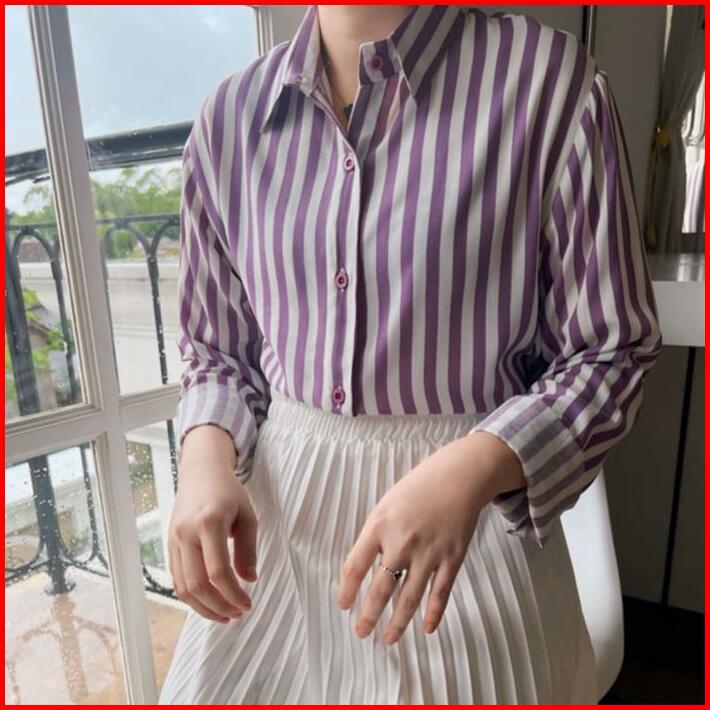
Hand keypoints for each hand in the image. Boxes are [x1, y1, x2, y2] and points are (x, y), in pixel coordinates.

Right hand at [168, 424, 257, 622]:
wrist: (201, 471)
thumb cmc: (229, 492)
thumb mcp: (247, 515)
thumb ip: (248, 549)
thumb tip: (249, 580)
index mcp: (210, 522)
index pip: (218, 571)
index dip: (233, 594)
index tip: (247, 603)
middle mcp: (187, 533)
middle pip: (197, 584)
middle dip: (218, 606)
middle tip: (237, 614)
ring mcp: (174, 540)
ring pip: (182, 587)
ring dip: (203, 607)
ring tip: (224, 614)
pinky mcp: (170, 545)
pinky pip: (177, 578)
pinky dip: (192, 596)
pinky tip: (209, 601)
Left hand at [336, 431, 524, 643]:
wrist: (459, 475)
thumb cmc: (420, 487)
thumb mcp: (387, 504)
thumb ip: (376, 534)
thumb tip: (365, 566)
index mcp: (379, 525)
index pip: (355, 566)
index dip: (346, 589)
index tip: (344, 605)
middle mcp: (402, 542)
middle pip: (381, 588)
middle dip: (369, 615)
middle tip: (362, 632)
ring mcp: (429, 552)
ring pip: (409, 597)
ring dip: (397, 622)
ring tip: (388, 639)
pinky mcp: (452, 558)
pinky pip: (440, 593)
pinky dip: (432, 613)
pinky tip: (425, 628)